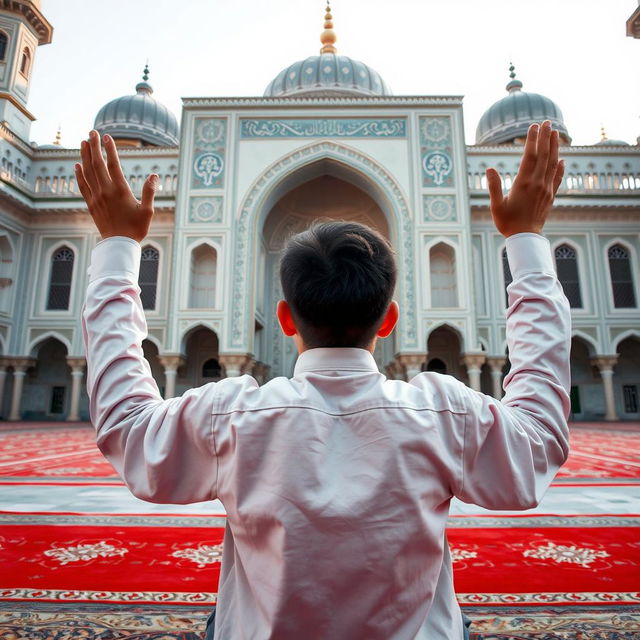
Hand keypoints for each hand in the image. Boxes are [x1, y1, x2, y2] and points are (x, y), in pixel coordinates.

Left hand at [75, 130, 157, 241]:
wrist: (119, 245)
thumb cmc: (136, 228)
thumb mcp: (147, 211)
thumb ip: (149, 191)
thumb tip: (154, 175)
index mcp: (120, 190)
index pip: (113, 164)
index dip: (110, 149)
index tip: (107, 136)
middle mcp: (105, 191)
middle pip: (97, 164)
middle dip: (94, 146)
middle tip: (92, 132)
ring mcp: (96, 197)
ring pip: (87, 172)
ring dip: (85, 156)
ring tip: (83, 142)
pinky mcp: (91, 205)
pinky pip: (82, 186)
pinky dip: (79, 174)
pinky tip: (77, 165)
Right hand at [486, 120, 564, 237]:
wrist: (525, 237)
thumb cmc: (508, 223)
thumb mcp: (496, 206)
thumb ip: (494, 186)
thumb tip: (489, 169)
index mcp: (523, 183)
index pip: (529, 156)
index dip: (532, 140)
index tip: (533, 126)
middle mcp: (537, 183)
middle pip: (543, 155)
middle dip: (545, 137)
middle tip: (546, 122)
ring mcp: (546, 189)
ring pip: (553, 163)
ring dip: (554, 147)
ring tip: (555, 133)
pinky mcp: (550, 196)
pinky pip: (557, 178)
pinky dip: (561, 167)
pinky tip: (562, 159)